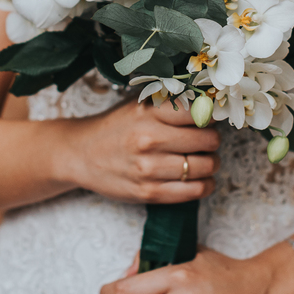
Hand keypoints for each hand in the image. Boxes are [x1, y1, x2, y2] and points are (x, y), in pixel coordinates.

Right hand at [59, 99, 219, 203]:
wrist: (80, 154)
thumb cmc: (115, 127)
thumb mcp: (139, 105)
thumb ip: (170, 101)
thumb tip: (210, 100)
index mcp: (148, 113)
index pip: (199, 111)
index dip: (211, 115)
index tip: (210, 117)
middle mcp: (149, 140)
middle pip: (207, 139)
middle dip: (212, 139)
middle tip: (207, 139)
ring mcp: (148, 169)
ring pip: (205, 166)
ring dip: (212, 163)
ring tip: (205, 159)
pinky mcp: (149, 193)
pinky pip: (194, 191)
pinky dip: (206, 184)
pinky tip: (201, 178)